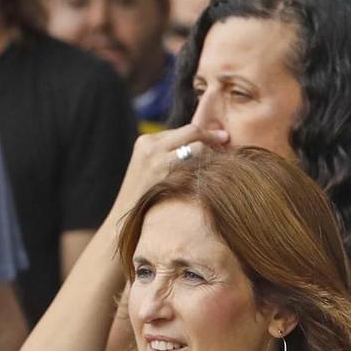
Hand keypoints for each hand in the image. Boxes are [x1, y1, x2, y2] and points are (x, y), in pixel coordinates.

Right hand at [110, 122, 231, 218]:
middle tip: (226, 140)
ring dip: (212, 153)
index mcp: (145, 141)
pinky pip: (198, 164)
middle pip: (192, 131)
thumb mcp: (148, 166)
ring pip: (199, 146)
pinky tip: (214, 176)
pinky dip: (209, 167)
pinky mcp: (168, 176)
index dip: (201, 134)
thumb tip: (202, 142)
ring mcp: (159, 161)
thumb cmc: (142, 196)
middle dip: (212, 136)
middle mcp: (151, 147)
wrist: (124, 221)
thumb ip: (168, 152)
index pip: (182, 130)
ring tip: (220, 163)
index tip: (216, 139)